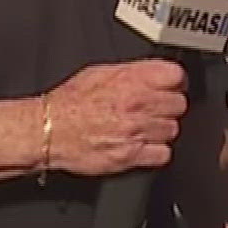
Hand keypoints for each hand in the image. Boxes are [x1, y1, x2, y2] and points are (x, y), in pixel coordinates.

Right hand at [45, 60, 187, 176]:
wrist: (48, 130)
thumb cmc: (69, 102)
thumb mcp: (100, 72)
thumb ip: (132, 72)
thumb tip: (154, 72)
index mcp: (131, 79)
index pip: (176, 76)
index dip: (175, 82)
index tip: (172, 86)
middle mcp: (137, 103)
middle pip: (179, 104)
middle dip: (168, 107)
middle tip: (154, 109)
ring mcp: (136, 130)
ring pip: (173, 129)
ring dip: (161, 129)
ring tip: (144, 127)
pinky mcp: (131, 155)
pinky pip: (163, 154)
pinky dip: (156, 152)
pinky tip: (143, 145)